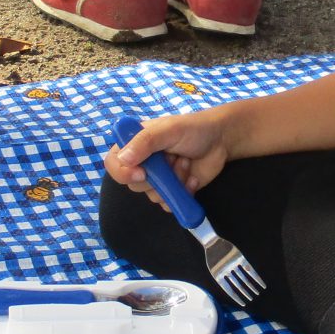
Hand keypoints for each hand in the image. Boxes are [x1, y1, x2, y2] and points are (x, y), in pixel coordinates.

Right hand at [105, 110, 229, 210]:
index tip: (142, 173)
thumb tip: (123, 159)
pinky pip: (169, 204)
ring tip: (186, 163)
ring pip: (153, 196)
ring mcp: (158, 179)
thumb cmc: (192, 129)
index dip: (123, 172)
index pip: (113, 163)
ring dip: (174, 182)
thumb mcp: (168, 129)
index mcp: (134, 144)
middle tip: (174, 157)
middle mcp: (142, 163)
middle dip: (158, 175)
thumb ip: (145, 141)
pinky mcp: (173, 191)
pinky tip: (193, 178)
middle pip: (133, 184)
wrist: (221, 140)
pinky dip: (183, 194)